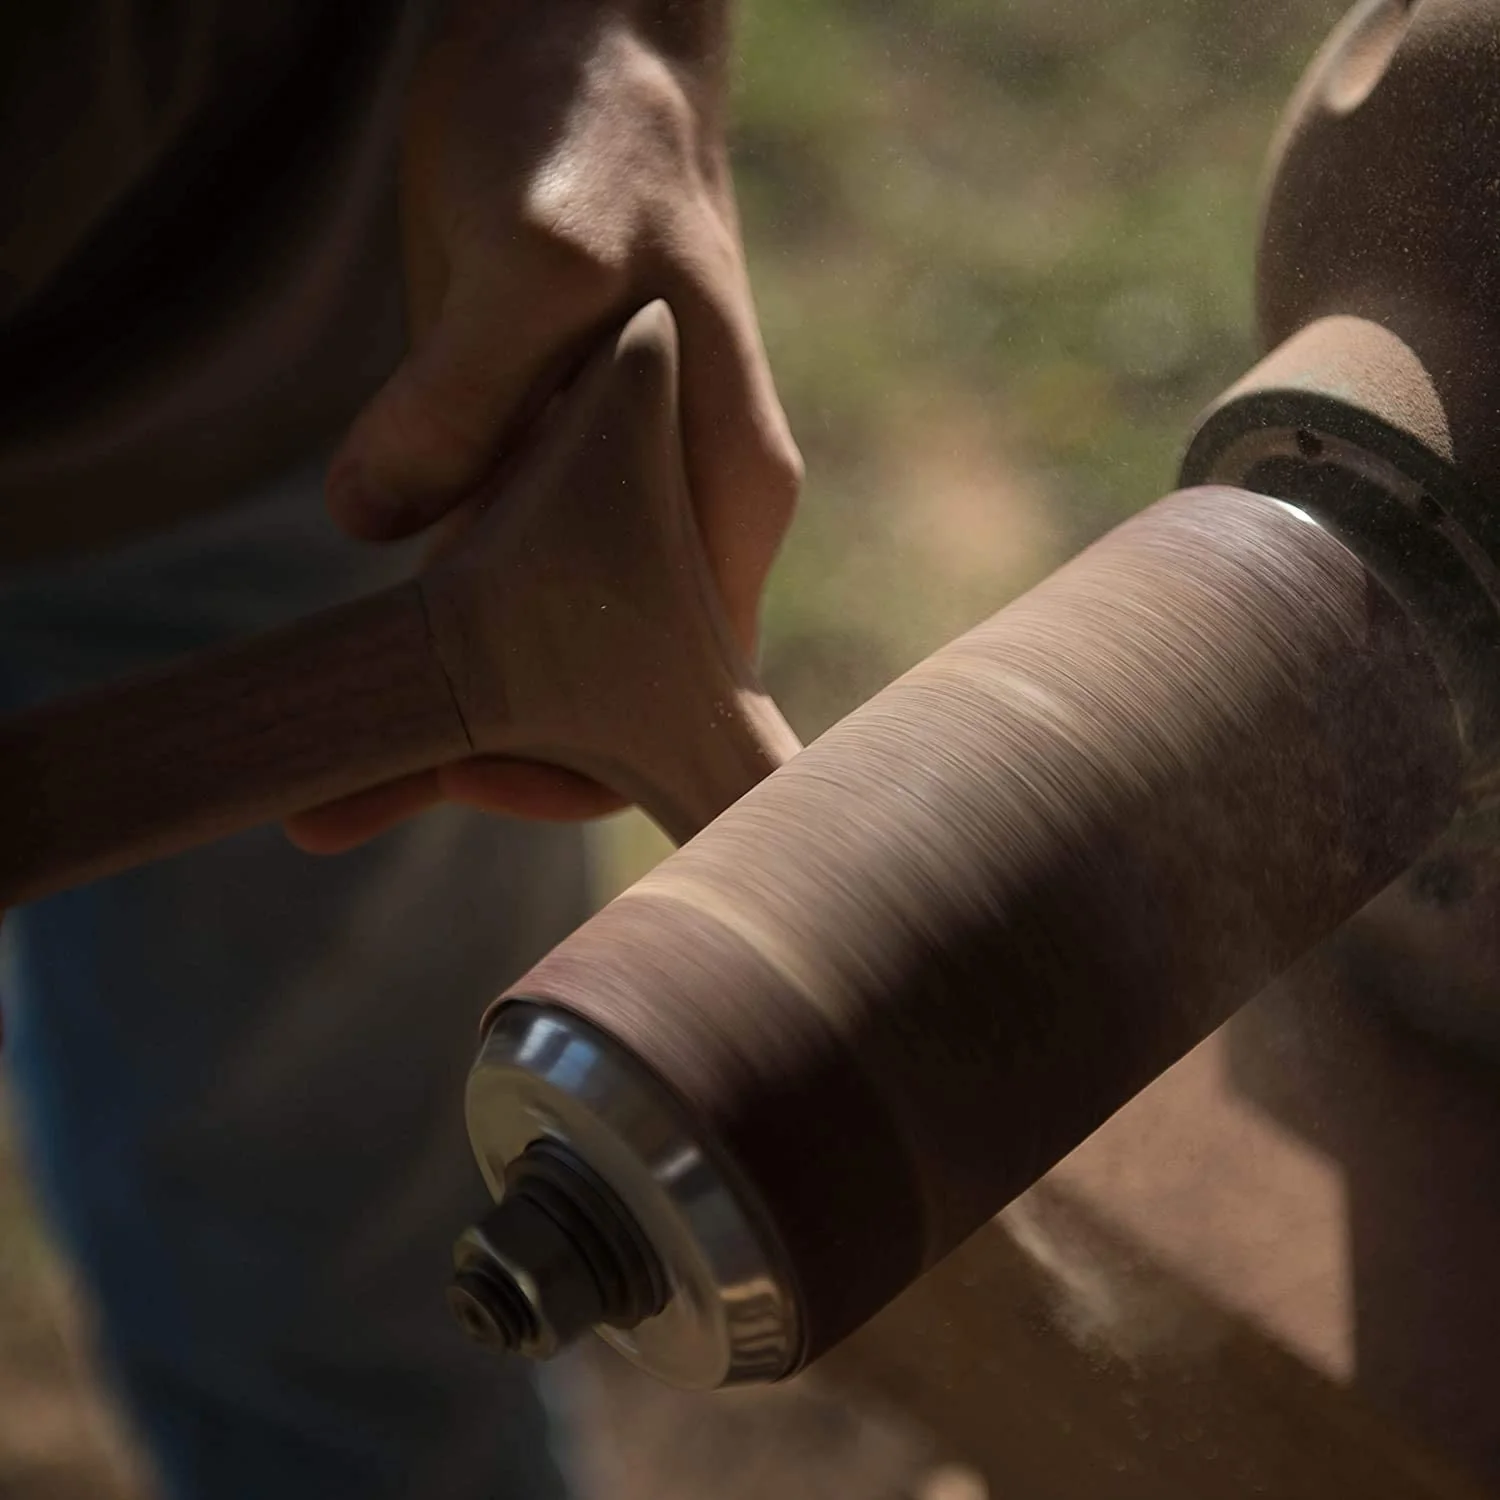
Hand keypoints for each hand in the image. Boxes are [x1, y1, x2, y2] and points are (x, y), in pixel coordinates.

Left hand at [288, 0, 799, 852]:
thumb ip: (467, 391)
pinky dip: (418, 647)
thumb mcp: (544, 256)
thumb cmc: (597, 142)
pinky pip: (480, 589)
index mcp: (723, 490)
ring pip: (536, 655)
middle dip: (490, 759)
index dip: (591, 749)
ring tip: (319, 791)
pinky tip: (343, 691)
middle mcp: (676, 516)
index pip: (688, 680)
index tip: (471, 765)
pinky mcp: (526, 473)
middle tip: (338, 805)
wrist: (575, 53)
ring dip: (438, 720)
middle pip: (604, 693)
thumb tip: (377, 520)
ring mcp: (601, 504)